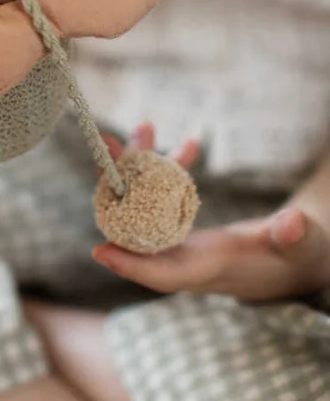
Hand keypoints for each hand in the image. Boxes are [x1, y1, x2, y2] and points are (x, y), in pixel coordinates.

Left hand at [93, 124, 329, 300]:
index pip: (165, 274)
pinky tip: (184, 142)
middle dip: (120, 188)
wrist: (290, 256)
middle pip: (141, 228)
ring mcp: (182, 239)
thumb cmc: (296, 256)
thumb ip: (294, 237)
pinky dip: (167, 169)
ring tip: (143, 127)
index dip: (132, 265)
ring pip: (147, 204)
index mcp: (210, 269)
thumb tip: (291, 224)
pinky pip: (164, 195)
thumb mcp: (300, 247)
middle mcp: (187, 257)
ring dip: (141, 166)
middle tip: (108, 147)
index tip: (100, 251)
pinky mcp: (183, 223)